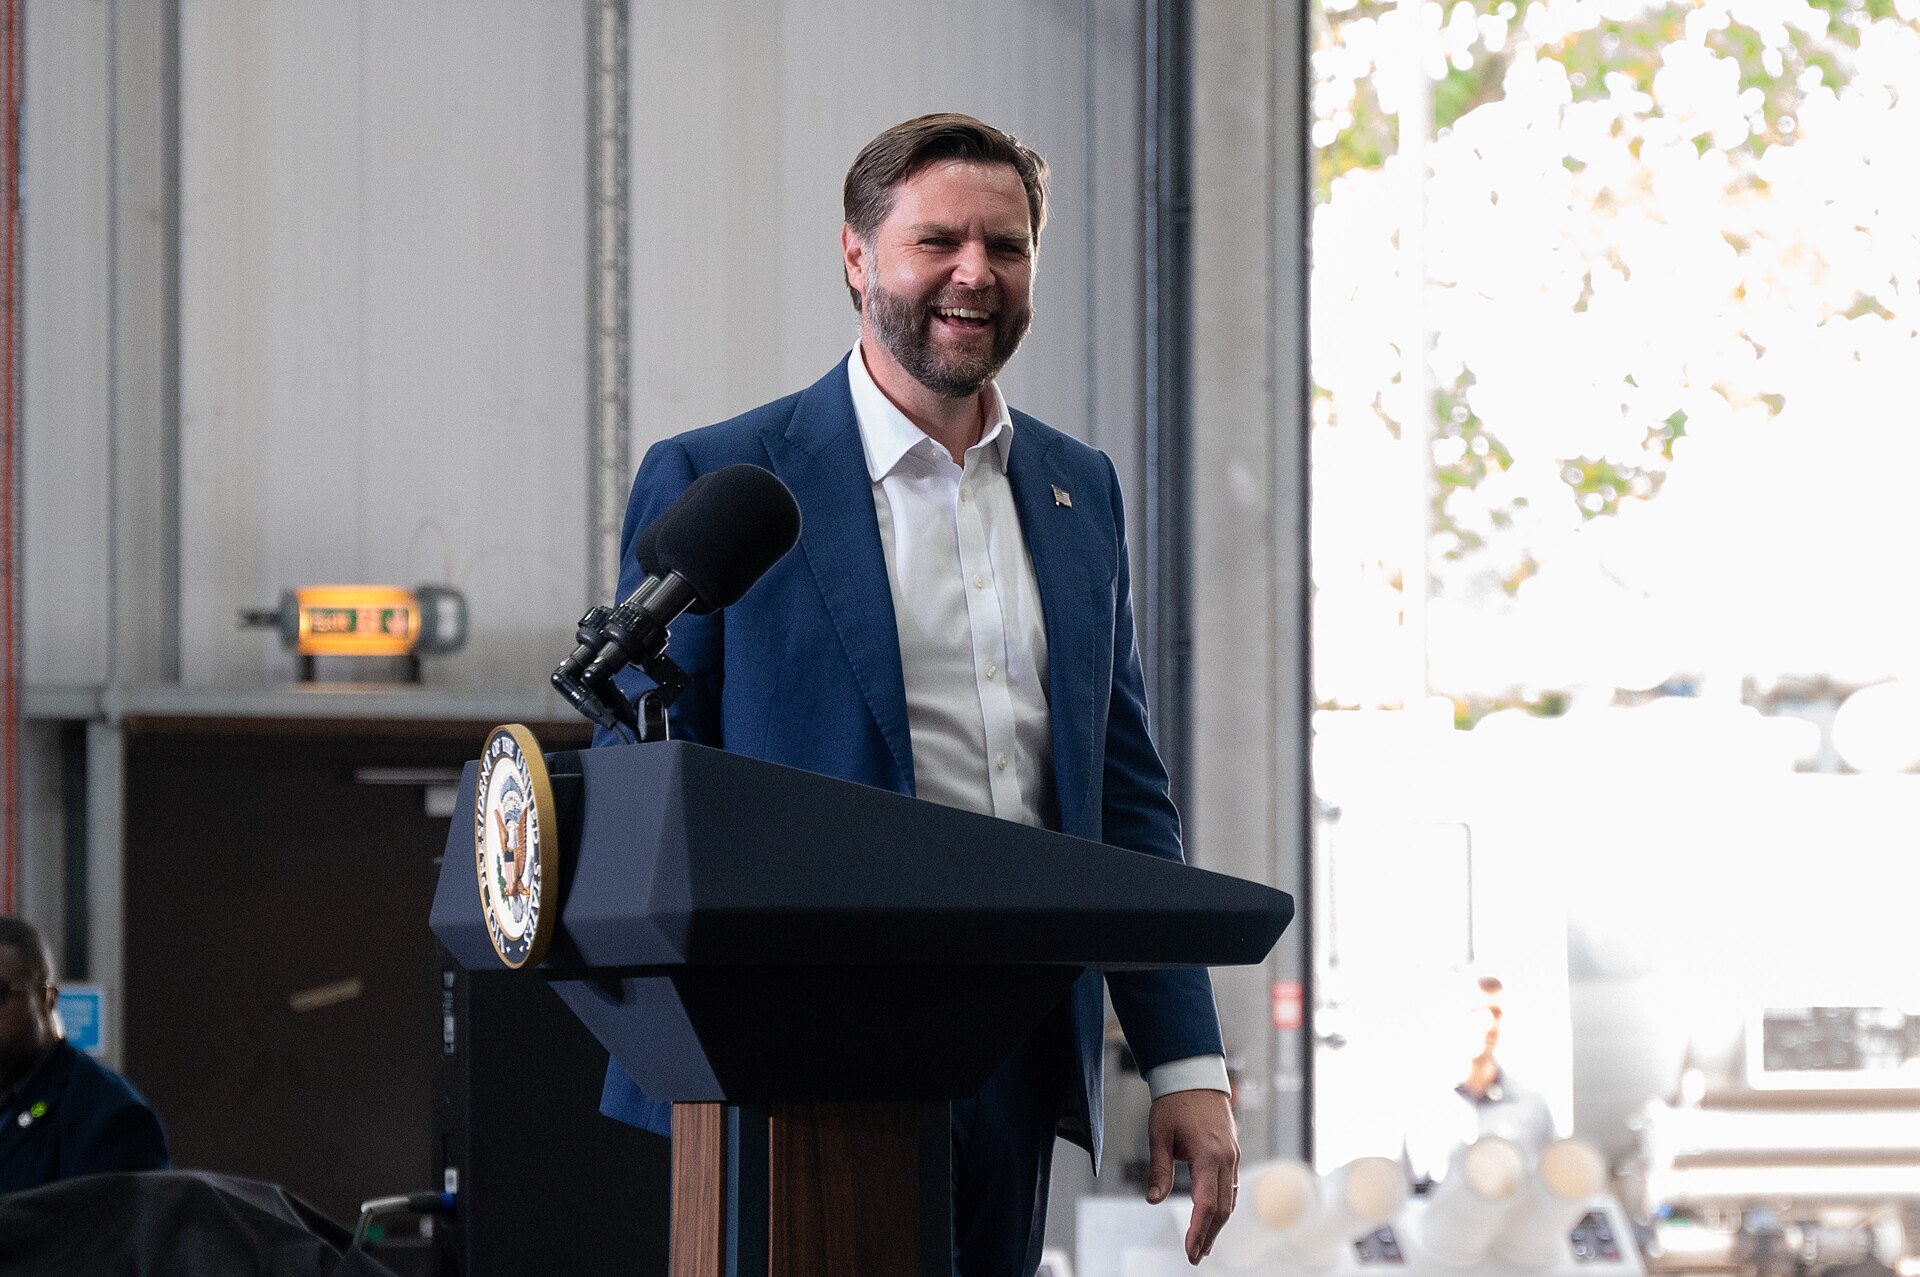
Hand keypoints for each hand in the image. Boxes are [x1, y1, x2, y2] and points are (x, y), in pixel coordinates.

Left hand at [1144, 1088, 1238, 1263]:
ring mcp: (1231, 1156)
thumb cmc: (1174, 1102)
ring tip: (1204, 1245)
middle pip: (1221, 1208)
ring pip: (1229, 1199)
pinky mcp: (1231, 1153)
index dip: (1198, 1231)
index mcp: (1208, 1155)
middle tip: (1195, 1256)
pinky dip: (1222, 1206)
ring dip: (1217, 1224)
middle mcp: (1225, 1159)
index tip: (1189, 1251)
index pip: (1205, 1204)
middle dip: (1208, 1235)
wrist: (1194, 1075)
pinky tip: (1213, 1216)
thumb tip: (1152, 1200)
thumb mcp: (1159, 1135)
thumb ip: (1159, 1170)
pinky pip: (1230, 1186)